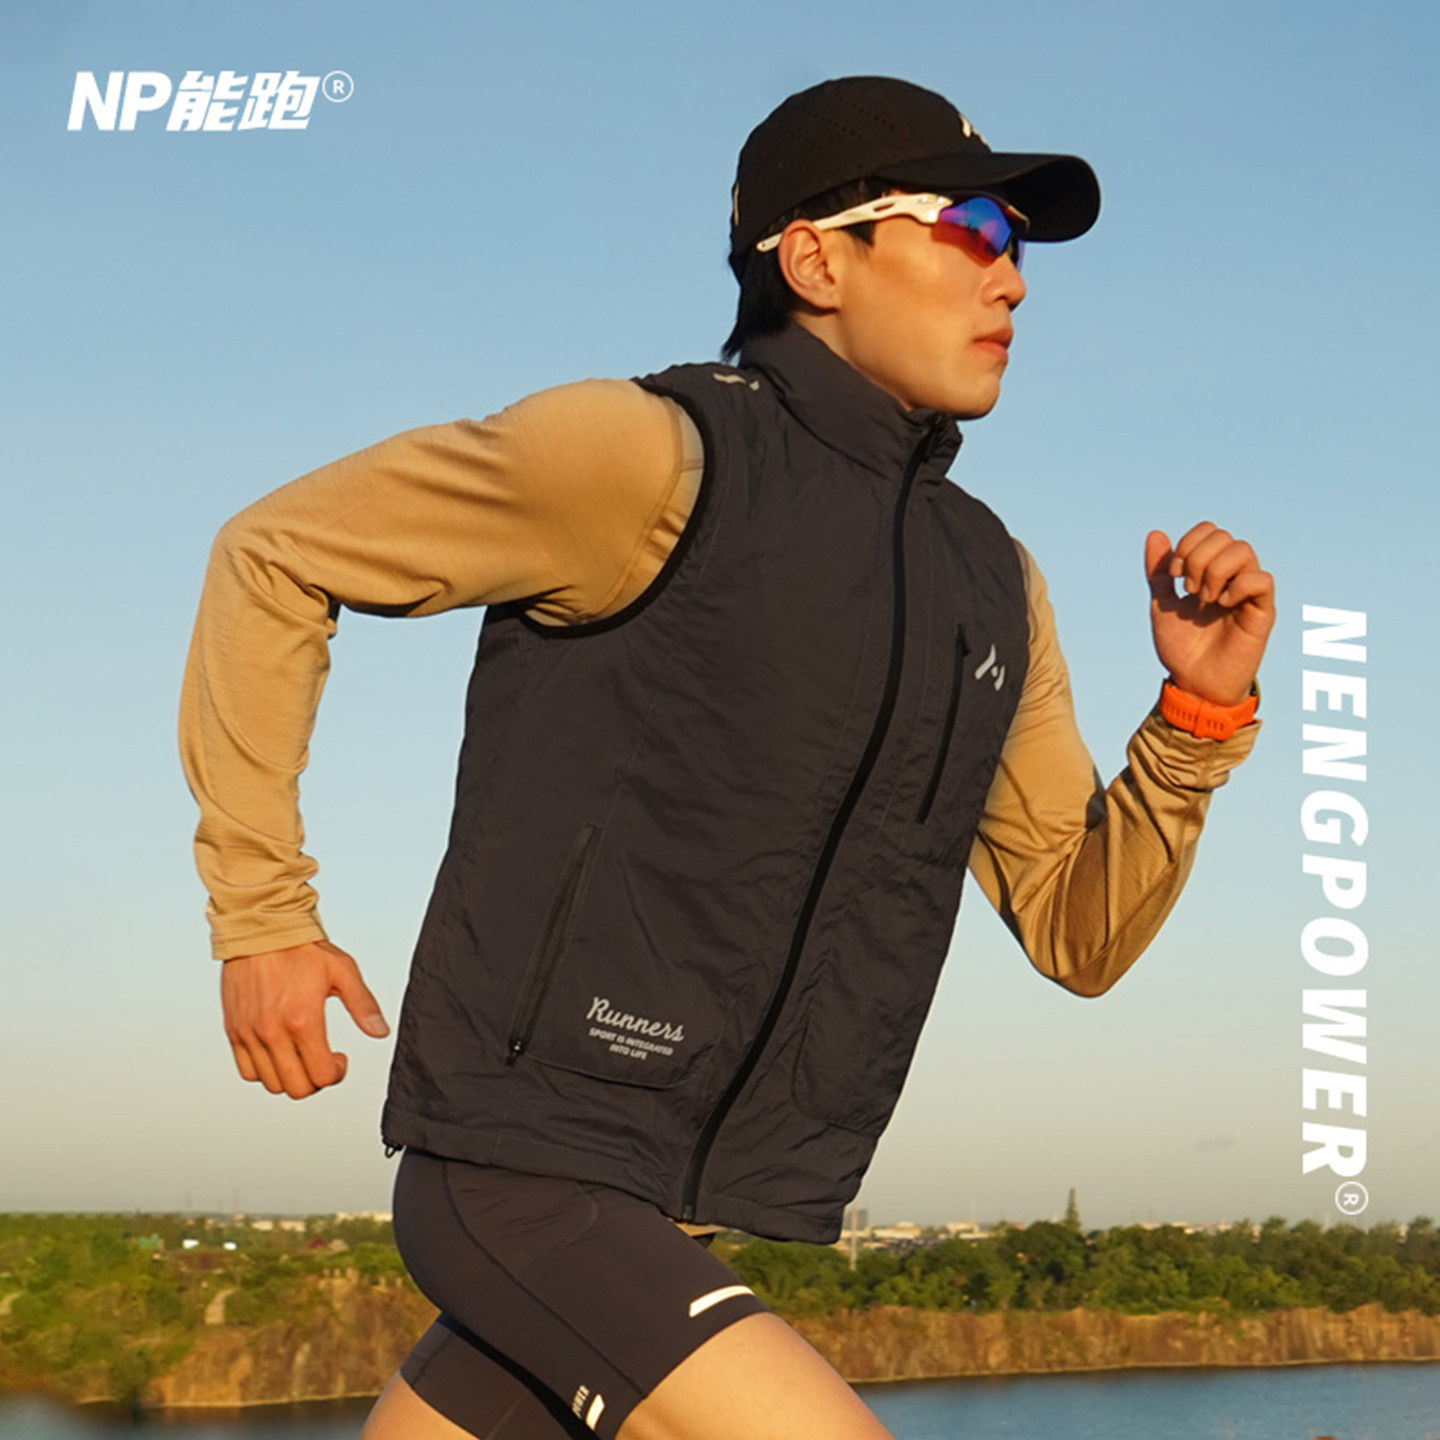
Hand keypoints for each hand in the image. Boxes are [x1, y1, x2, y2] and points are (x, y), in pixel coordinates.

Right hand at [221, 940, 389, 1098]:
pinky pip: (248, 1072)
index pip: (321, 1076)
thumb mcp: (343, 970)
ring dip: (291, 1077)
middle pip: (297, 1088)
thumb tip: (380, 1032)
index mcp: (303, 1020)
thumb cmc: (301, 948)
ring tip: (302, 1056)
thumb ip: (363, 1004)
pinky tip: (280, 1052)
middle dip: (316, 1081)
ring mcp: (250, 1034)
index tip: (339, 1058)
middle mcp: (273, 1032)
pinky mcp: (234, 1031)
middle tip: (322, 1061)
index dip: (336, 1073)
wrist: (261, 930)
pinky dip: (265, 1071)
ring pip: (272, 1084)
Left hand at [1145, 523, 1274, 705]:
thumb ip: (1159, 572)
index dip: (1189, 543)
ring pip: (1243, 551)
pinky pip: (1262, 580)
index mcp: (1211, 573)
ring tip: (1204, 599)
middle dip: (1199, 558)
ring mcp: (1248, 593)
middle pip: (1225, 537)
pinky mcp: (1262, 613)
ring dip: (1215, 571)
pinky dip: (1237, 586)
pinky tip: (1222, 605)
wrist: (1193, 685)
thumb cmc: (1182, 649)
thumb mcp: (1162, 605)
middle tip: (1189, 589)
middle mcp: (1232, 578)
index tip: (1174, 575)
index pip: (1210, 531)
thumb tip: (1156, 534)